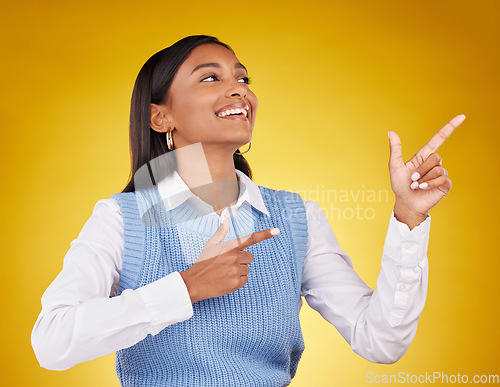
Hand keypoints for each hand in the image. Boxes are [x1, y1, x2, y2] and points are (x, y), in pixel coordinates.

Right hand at [179, 216, 279, 302]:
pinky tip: (226, 280)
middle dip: (241, 260)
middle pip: (250, 257)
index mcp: (230, 247)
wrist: (195, 283)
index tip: (277, 230)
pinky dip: (237, 281)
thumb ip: (221, 231)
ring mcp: (236, 270)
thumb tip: (224, 217)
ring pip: (247, 269)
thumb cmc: (203, 262)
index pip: (251, 238)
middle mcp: (235, 257)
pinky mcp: (236, 283)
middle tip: (227, 264)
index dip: (265, 234)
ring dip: (239, 271)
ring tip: (225, 272)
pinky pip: (245, 280)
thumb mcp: (210, 245)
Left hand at [387, 114, 465, 228]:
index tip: (462, 116)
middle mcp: (434, 163)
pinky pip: (441, 179)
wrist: (406, 203)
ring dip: (423, 178)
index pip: (439, 139)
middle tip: (412, 179)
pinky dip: (429, 183)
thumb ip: (395, 149)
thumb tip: (391, 132)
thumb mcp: (395, 166)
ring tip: (416, 186)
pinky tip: (422, 188)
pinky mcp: (445, 184)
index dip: (450, 127)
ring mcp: (440, 173)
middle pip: (435, 157)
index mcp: (423, 155)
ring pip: (438, 168)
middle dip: (421, 169)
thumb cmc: (400, 185)